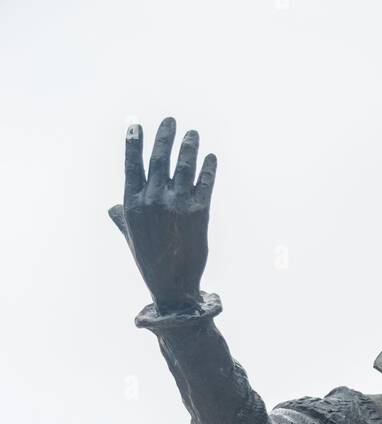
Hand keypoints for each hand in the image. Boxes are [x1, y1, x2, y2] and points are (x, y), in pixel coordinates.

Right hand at [108, 117, 216, 311]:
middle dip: (165, 135)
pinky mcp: (200, 212)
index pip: (132, 164)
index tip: (136, 124)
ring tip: (193, 134)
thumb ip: (122, 217)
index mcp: (132, 204)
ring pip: (184, 165)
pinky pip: (205, 182)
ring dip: (189, 145)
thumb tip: (112, 208)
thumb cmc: (151, 260)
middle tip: (171, 121)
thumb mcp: (131, 237)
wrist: (173, 286)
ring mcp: (177, 205)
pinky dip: (208, 167)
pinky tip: (210, 157)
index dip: (134, 142)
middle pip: (159, 158)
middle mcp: (153, 201)